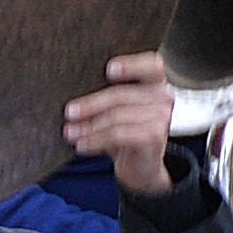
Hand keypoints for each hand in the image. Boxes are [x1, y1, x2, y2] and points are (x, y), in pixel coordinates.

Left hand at [77, 51, 182, 196]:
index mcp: (154, 84)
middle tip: (69, 112)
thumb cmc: (125, 133)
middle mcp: (163, 98)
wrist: (141, 166)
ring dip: (89, 126)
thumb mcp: (116, 112)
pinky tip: (82, 145)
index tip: (109, 69)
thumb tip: (73, 99)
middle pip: (122, 95)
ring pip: (117, 116)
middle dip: (91, 104)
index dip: (132, 65)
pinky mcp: (154, 136)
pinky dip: (96, 140)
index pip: (152, 66)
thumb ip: (106, 97)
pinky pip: (119, 134)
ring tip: (70, 133)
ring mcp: (161, 118)